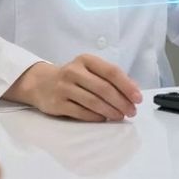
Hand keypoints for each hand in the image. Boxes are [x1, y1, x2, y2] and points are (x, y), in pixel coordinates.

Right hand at [8, 55, 142, 121]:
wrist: (40, 83)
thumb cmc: (72, 77)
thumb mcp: (88, 70)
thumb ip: (108, 77)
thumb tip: (133, 90)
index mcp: (85, 60)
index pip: (111, 72)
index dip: (127, 86)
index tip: (138, 98)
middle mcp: (74, 71)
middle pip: (103, 88)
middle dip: (121, 102)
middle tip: (131, 111)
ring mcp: (64, 87)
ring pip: (93, 101)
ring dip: (111, 111)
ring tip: (120, 116)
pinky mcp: (57, 103)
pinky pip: (81, 112)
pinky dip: (96, 117)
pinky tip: (104, 118)